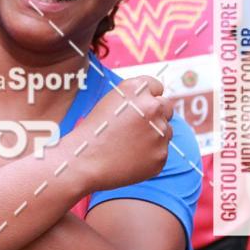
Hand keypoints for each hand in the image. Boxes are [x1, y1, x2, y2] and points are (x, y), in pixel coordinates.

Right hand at [80, 76, 172, 192]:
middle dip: (156, 114)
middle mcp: (152, 107)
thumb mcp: (110, 103)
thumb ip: (136, 99)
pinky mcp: (161, 155)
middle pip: (166, 106)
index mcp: (137, 89)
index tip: (136, 108)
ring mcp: (159, 132)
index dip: (146, 97)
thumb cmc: (93, 132)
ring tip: (126, 144)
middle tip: (134, 127)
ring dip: (153, 136)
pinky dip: (149, 155)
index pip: (156, 86)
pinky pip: (160, 152)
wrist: (82, 162)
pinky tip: (129, 158)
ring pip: (166, 131)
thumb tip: (159, 103)